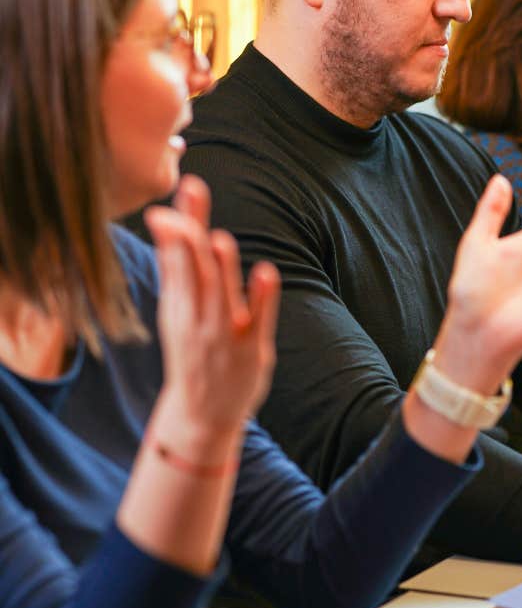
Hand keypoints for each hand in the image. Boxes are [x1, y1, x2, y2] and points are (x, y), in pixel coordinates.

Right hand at [144, 175, 279, 438]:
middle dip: (191, 233)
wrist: (201, 417)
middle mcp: (198, 319)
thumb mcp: (177, 313)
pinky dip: (262, 299)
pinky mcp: (252, 350)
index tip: (168, 202)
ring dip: (222, 267)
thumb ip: (177, 271)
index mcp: (178, 308)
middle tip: (191, 190)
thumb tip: (167, 223)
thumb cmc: (192, 355)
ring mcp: (225, 335)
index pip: (175, 260)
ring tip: (221, 239)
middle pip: (195, 270)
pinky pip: (258, 321)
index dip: (173, 230)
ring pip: (222, 296)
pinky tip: (267, 273)